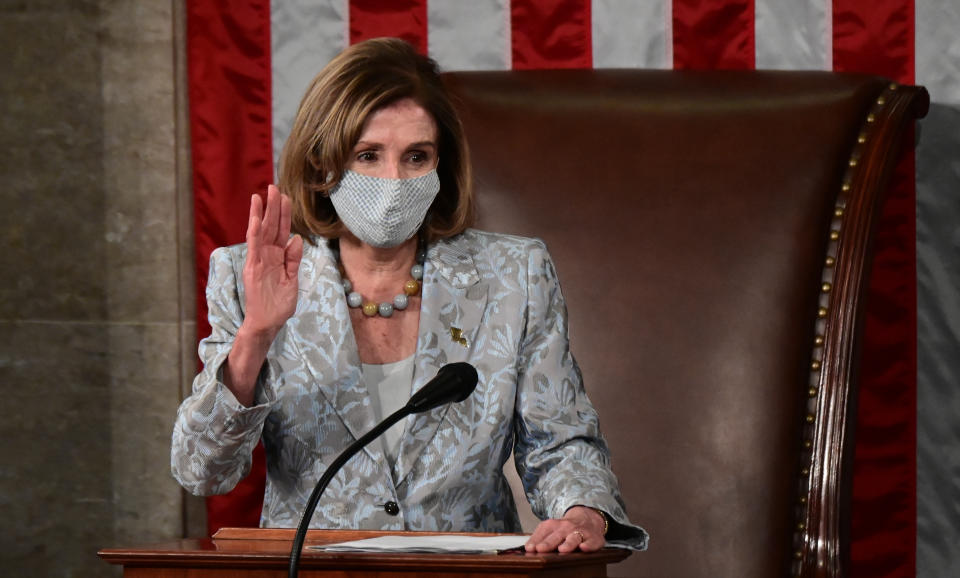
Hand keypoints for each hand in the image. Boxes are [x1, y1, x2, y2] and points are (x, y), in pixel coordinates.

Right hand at [241, 184, 302, 337]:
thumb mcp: (291, 280)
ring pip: (261, 232)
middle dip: (273, 207)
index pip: (281, 231)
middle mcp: (266, 255)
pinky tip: (257, 218)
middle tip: (275, 186)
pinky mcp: (253, 268)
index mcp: (277, 257)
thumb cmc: (278, 305)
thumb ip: (293, 260)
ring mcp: (258, 260)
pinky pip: (254, 247)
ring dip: (262, 214)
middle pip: (271, 227)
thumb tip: (297, 239)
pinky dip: (254, 231)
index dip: (283, 215)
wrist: (267, 323)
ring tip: (263, 195)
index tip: (286, 197)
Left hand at [524, 506, 605, 552]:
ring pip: (574, 538)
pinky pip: (592, 542)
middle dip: (548, 543)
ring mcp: (581, 532)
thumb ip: (539, 538)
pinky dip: (588, 545)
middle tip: (540, 549)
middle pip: (557, 536)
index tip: (530, 548)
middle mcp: (567, 527)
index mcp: (554, 525)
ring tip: (562, 550)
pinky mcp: (594, 538)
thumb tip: (528, 548)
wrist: (587, 519)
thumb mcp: (551, 529)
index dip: (536, 540)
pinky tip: (584, 547)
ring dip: (568, 544)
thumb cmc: (565, 529)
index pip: (543, 532)